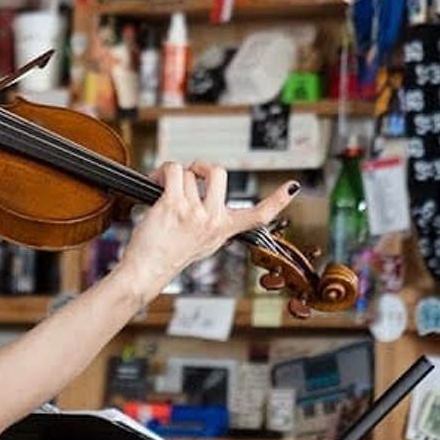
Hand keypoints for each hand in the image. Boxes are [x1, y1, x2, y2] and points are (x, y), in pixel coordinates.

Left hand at [120, 162, 299, 296]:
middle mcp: (213, 221)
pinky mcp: (174, 205)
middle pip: (219, 172)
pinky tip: (155, 184)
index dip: (279, 200)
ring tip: (162, 191)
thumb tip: (208, 197)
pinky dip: (161, 172)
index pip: (259, 215)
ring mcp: (195, 213)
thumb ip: (213, 223)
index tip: (293, 187)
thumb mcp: (203, 243)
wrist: (147, 272)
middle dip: (200, 168)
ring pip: (188, 172)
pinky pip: (173, 170)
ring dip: (172, 176)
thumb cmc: (169, 255)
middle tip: (190, 175)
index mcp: (224, 230)